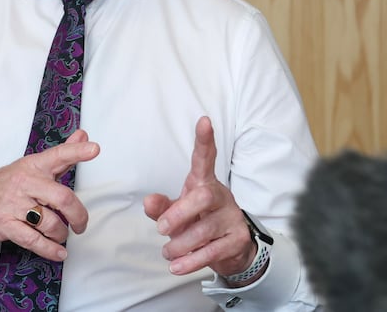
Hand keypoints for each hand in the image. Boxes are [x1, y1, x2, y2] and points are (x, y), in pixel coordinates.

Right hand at [0, 129, 99, 261]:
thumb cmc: (9, 182)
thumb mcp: (34, 164)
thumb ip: (62, 153)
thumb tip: (84, 136)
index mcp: (35, 165)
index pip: (59, 154)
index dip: (77, 152)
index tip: (95, 149)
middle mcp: (26, 182)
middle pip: (61, 197)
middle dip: (78, 215)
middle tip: (81, 224)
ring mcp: (15, 204)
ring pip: (50, 222)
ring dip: (61, 233)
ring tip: (62, 234)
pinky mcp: (6, 224)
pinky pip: (33, 240)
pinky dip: (50, 249)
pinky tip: (58, 252)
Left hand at [143, 116, 255, 279]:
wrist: (230, 249)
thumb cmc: (198, 221)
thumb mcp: (178, 212)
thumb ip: (162, 206)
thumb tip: (147, 201)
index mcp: (204, 182)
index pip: (206, 157)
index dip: (204, 140)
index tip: (204, 120)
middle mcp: (221, 195)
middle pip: (203, 196)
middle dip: (180, 213)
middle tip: (161, 229)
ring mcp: (232, 217)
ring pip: (206, 228)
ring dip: (181, 244)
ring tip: (168, 252)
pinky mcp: (238, 239)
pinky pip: (213, 251)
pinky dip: (191, 261)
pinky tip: (177, 266)